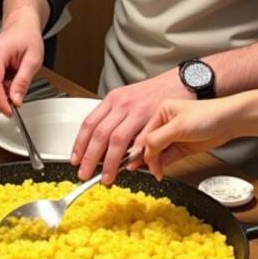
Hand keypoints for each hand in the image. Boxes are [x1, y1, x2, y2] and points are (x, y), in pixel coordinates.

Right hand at [0, 9, 44, 115]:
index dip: (0, 101)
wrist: (20, 28)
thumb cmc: (27, 39)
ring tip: (12, 78)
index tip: (9, 111)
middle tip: (17, 91)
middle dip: (1, 96)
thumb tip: (15, 100)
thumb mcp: (34, 60)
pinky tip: (3, 77)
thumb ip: (23, 81)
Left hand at [71, 71, 188, 183]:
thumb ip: (116, 121)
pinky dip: (134, 156)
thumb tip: (104, 149)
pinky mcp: (153, 117)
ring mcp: (137, 110)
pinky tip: (129, 167)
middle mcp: (122, 103)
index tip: (76, 159)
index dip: (80, 144)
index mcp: (113, 99)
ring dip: (109, 162)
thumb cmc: (155, 93)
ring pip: (116, 139)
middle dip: (90, 158)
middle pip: (99, 134)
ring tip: (106, 177)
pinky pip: (140, 140)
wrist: (181, 81)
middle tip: (85, 173)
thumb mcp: (129, 100)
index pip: (89, 123)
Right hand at [135, 98, 241, 179]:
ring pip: (157, 153)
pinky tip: (158, 171)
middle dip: (143, 157)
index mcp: (161, 112)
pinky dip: (162, 166)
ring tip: (151, 172)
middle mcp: (165, 124)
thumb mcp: (178, 126)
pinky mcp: (182, 147)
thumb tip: (144, 152)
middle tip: (134, 169)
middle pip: (149, 144)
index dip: (138, 149)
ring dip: (153, 163)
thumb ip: (158, 139)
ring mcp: (174, 137)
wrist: (230, 121)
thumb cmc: (208, 115)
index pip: (145, 134)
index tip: (130, 161)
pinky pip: (167, 158)